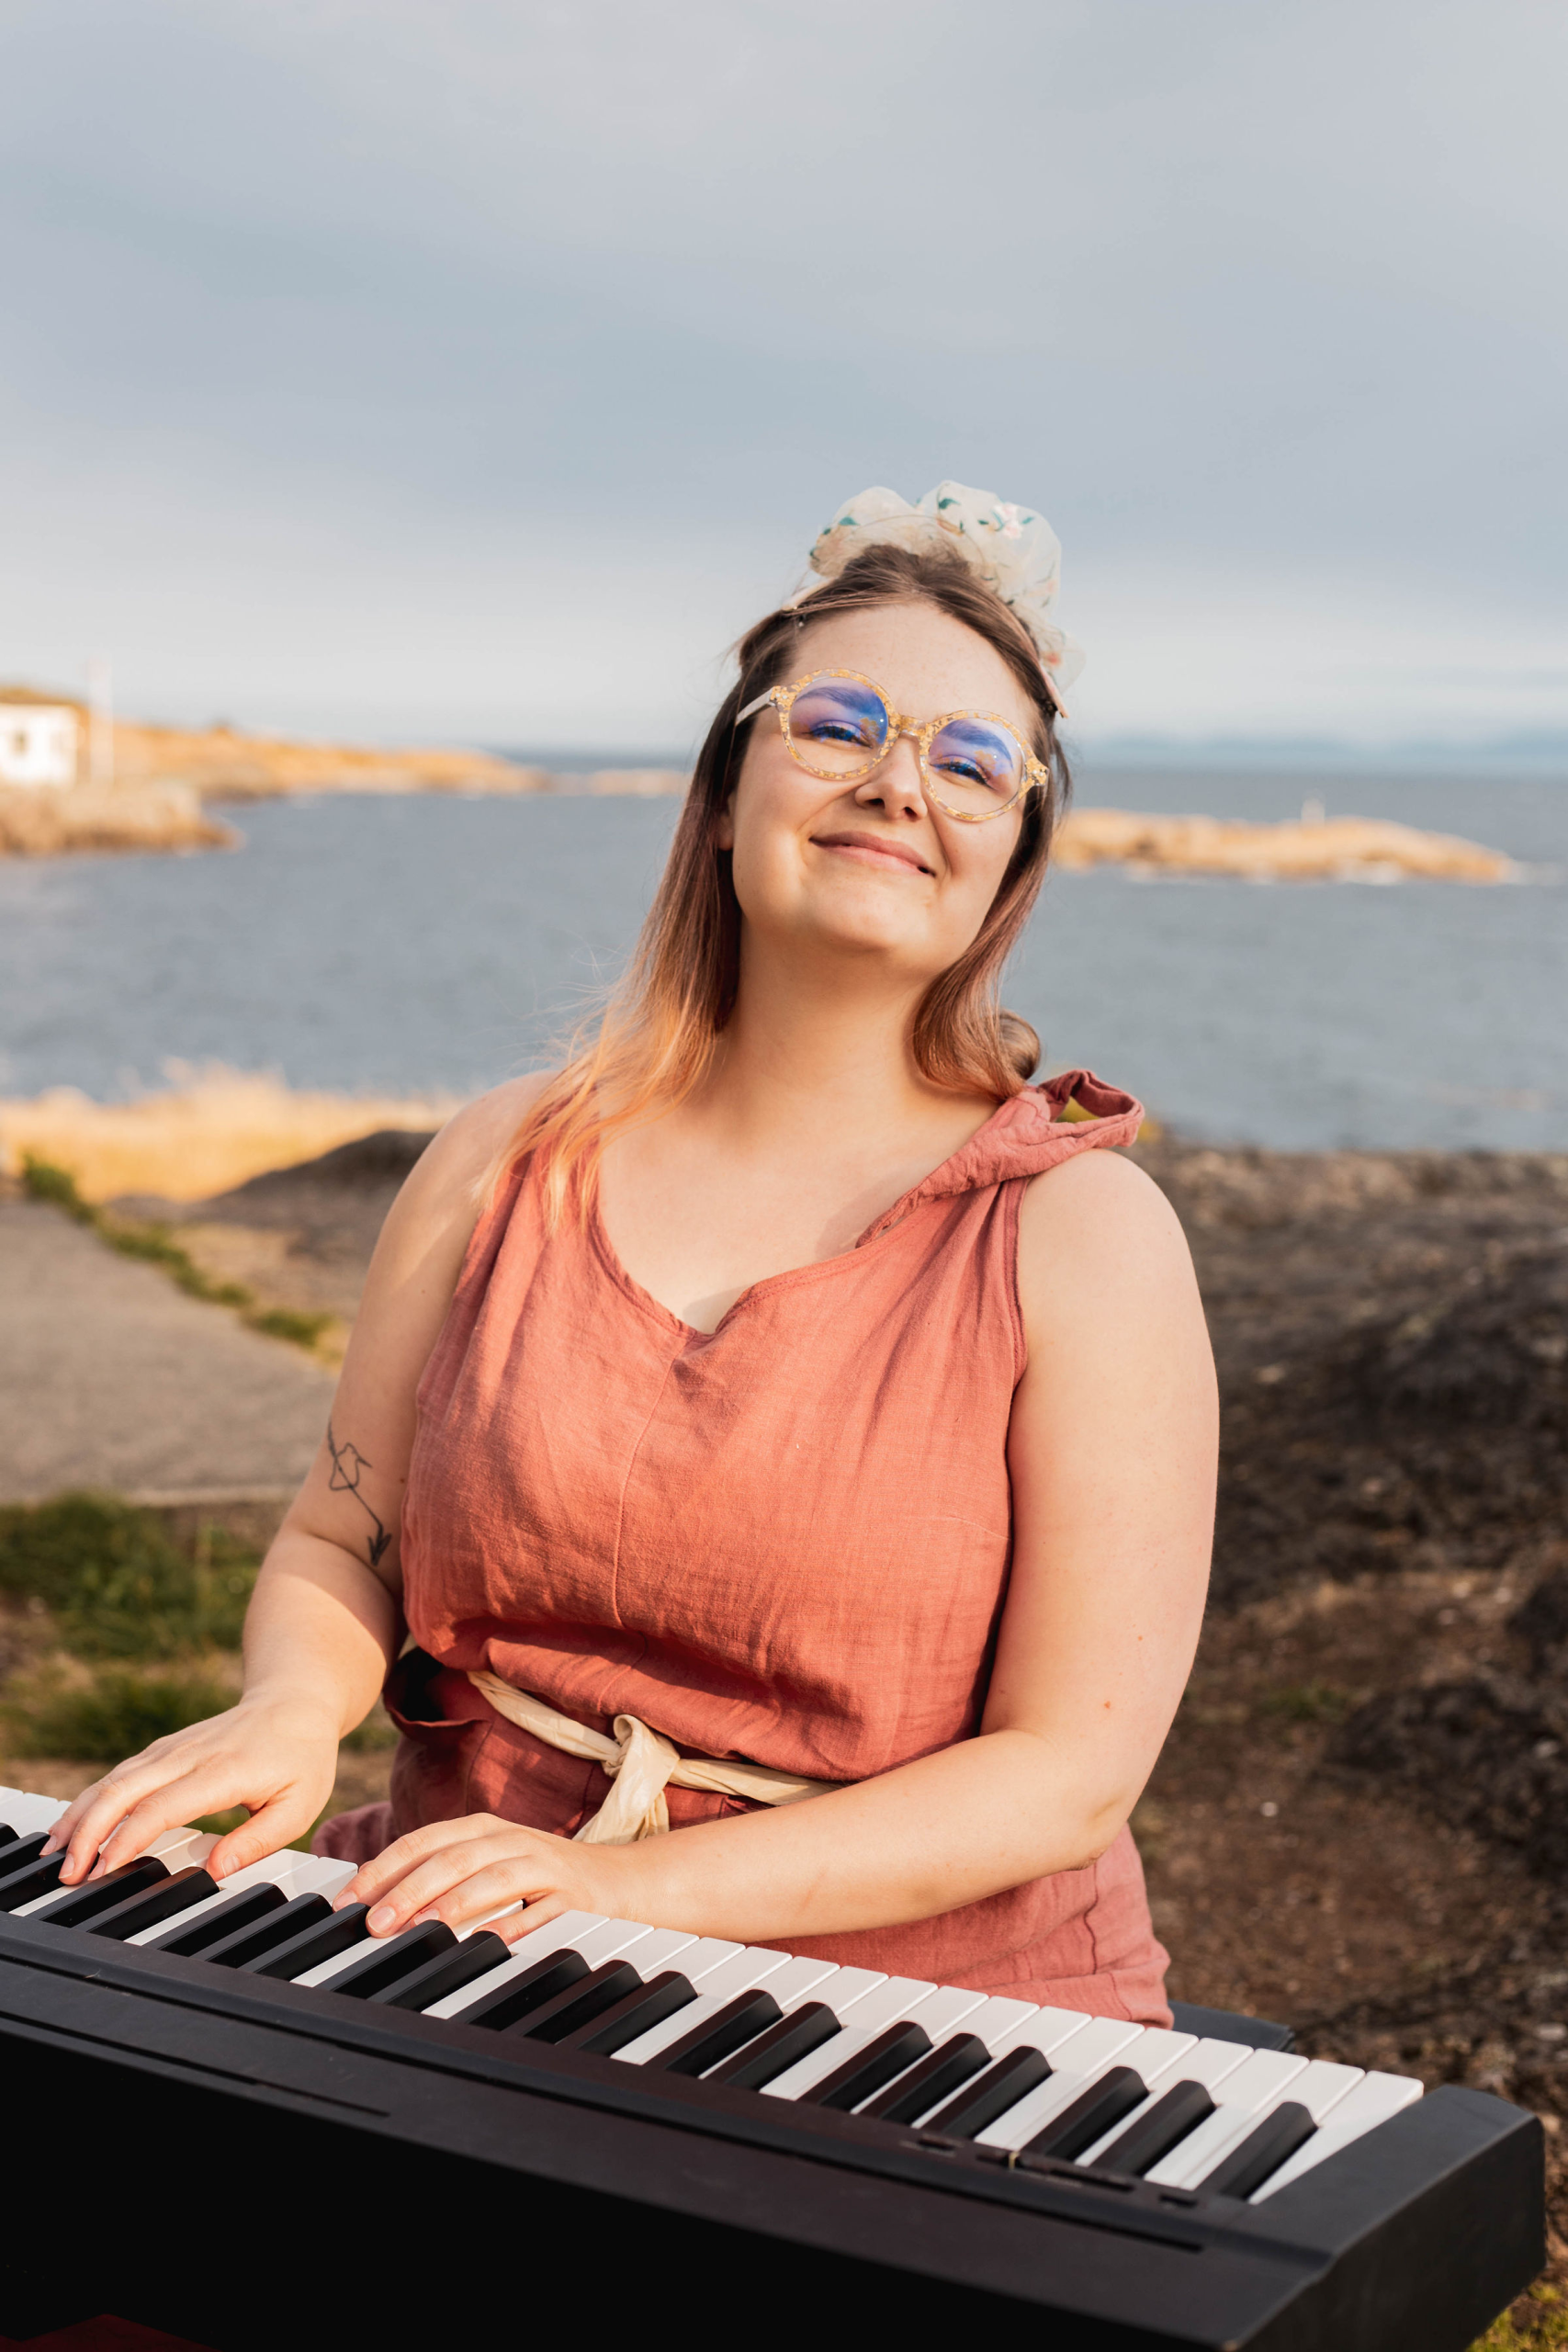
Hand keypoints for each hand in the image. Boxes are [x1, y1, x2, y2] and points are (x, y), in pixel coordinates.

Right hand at [44, 1689, 342, 1885]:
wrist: (294, 1699)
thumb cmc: (301, 1756)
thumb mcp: (299, 1805)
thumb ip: (257, 1841)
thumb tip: (216, 1873)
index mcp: (222, 1771)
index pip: (162, 1806)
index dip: (128, 1838)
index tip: (103, 1869)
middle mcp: (189, 1755)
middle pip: (123, 1789)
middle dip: (88, 1831)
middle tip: (68, 1873)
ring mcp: (172, 1749)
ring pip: (114, 1780)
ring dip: (81, 1816)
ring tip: (55, 1855)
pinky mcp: (163, 1750)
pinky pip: (120, 1775)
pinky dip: (91, 1801)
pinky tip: (73, 1826)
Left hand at [341, 1814, 628, 1941]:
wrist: (619, 1880)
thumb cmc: (538, 1878)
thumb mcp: (488, 1865)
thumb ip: (440, 1877)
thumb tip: (375, 1902)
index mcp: (483, 1829)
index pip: (424, 1840)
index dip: (384, 1867)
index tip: (350, 1900)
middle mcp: (511, 1840)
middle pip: (454, 1857)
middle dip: (410, 1888)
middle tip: (375, 1922)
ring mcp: (545, 1866)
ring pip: (494, 1877)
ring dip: (454, 1902)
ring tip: (421, 1927)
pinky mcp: (574, 1897)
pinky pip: (541, 1910)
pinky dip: (513, 1923)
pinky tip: (487, 1940)